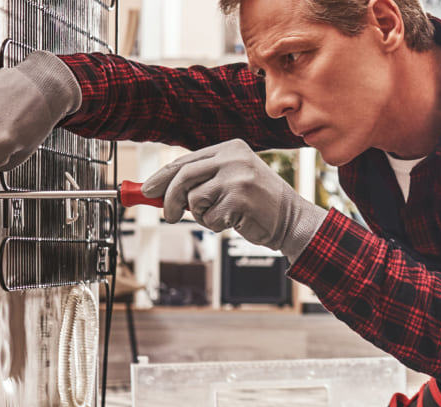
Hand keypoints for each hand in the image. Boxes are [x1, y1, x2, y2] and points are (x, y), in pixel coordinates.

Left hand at [141, 140, 326, 261]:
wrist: (292, 220)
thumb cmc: (259, 204)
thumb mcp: (232, 181)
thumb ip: (202, 180)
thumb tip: (159, 191)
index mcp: (230, 148)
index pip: (185, 161)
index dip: (162, 177)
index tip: (147, 191)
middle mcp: (233, 158)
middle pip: (183, 177)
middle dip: (169, 200)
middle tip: (168, 216)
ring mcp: (236, 177)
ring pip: (194, 199)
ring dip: (201, 215)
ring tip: (220, 217)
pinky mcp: (239, 199)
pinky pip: (210, 217)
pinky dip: (216, 225)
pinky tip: (235, 221)